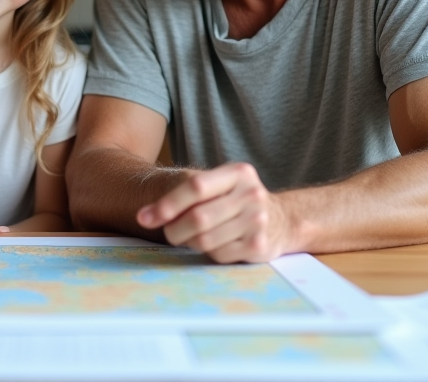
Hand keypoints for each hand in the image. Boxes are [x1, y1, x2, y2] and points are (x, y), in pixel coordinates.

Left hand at [136, 162, 290, 262]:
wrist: (283, 219)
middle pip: (198, 217)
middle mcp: (251, 194)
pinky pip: (218, 254)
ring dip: (190, 242)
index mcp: (238, 173)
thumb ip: (187, 193)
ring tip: (193, 237)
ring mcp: (258, 221)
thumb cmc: (237, 200)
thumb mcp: (221, 185)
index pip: (195, 187)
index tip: (144, 217)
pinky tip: (215, 244)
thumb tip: (145, 214)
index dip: (167, 204)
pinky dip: (208, 253)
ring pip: (205, 240)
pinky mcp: (259, 246)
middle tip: (168, 233)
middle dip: (173, 229)